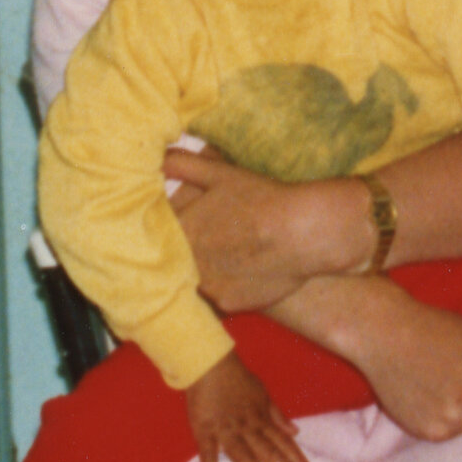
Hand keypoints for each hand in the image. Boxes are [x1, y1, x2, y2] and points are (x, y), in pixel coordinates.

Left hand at [166, 145, 363, 309]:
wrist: (305, 232)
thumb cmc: (263, 199)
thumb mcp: (221, 173)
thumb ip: (183, 164)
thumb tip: (157, 156)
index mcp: (181, 230)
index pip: (157, 234)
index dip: (168, 228)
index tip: (182, 223)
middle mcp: (187, 264)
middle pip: (175, 260)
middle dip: (185, 251)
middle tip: (212, 238)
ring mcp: (207, 287)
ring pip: (195, 281)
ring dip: (203, 270)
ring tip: (229, 254)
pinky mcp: (228, 304)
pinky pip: (218, 296)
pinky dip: (226, 285)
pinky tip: (244, 270)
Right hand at [182, 353, 316, 461]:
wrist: (211, 363)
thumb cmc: (237, 379)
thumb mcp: (263, 394)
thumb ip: (278, 415)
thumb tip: (296, 432)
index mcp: (262, 420)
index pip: (286, 445)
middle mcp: (248, 427)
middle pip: (270, 453)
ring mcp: (226, 430)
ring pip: (243, 455)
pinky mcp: (205, 431)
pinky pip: (208, 452)